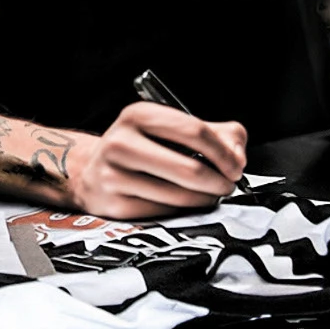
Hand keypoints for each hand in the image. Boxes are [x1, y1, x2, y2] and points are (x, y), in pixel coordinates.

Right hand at [67, 101, 246, 218]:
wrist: (92, 170)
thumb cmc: (143, 147)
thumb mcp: (173, 128)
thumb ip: (217, 133)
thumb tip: (237, 157)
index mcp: (138, 115)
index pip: (194, 131)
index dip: (223, 152)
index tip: (236, 166)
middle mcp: (121, 142)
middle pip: (190, 168)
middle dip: (219, 181)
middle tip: (227, 184)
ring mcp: (114, 175)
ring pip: (179, 196)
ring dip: (205, 199)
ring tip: (210, 194)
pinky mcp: (114, 205)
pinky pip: (164, 213)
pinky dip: (183, 211)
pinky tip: (185, 203)